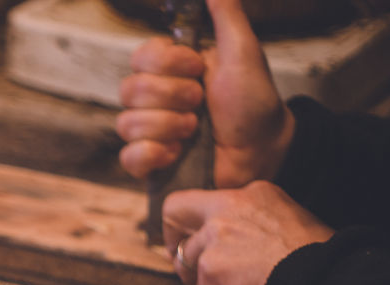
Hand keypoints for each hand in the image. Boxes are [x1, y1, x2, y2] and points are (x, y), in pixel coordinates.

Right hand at [118, 0, 294, 188]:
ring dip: (168, 126)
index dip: (164, 63)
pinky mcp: (151, 163)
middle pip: (129, 90)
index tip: (197, 68)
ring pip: (126, 123)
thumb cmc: (254, 103)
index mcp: (172, 71)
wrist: (262, 149)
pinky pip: (128, 157)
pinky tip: (177, 153)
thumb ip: (226, 16)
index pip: (139, 57)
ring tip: (195, 131)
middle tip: (201, 102)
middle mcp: (155, 100)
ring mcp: (150, 132)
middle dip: (171, 96)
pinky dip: (153, 154)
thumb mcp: (243, 52)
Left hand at [163, 181, 333, 284]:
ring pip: (192, 272)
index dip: (182, 227)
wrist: (325, 279)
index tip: (186, 242)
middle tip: (197, 275)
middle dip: (183, 258)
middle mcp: (224, 214)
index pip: (189, 204)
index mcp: (248, 196)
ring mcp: (214, 244)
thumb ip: (251, 223)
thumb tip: (232, 242)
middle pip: (177, 232)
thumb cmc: (317, 256)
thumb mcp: (287, 220)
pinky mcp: (211, 274)